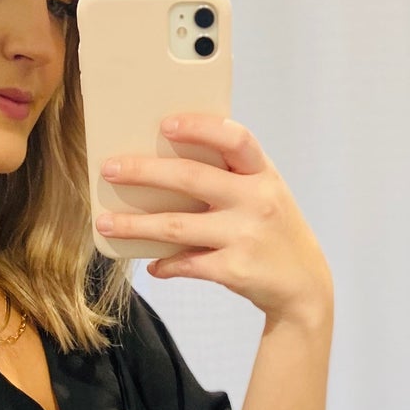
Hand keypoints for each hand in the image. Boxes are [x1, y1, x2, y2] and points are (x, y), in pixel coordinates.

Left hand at [97, 114, 333, 327]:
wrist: (304, 285)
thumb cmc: (272, 230)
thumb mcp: (264, 193)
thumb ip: (230, 176)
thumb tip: (163, 165)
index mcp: (263, 173)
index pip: (235, 138)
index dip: (200, 127)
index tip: (165, 124)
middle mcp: (257, 200)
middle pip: (192, 178)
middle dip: (145, 172)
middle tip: (110, 169)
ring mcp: (246, 235)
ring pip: (177, 225)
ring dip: (136, 225)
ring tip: (106, 223)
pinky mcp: (235, 269)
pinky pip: (187, 263)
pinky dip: (165, 264)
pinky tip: (152, 265)